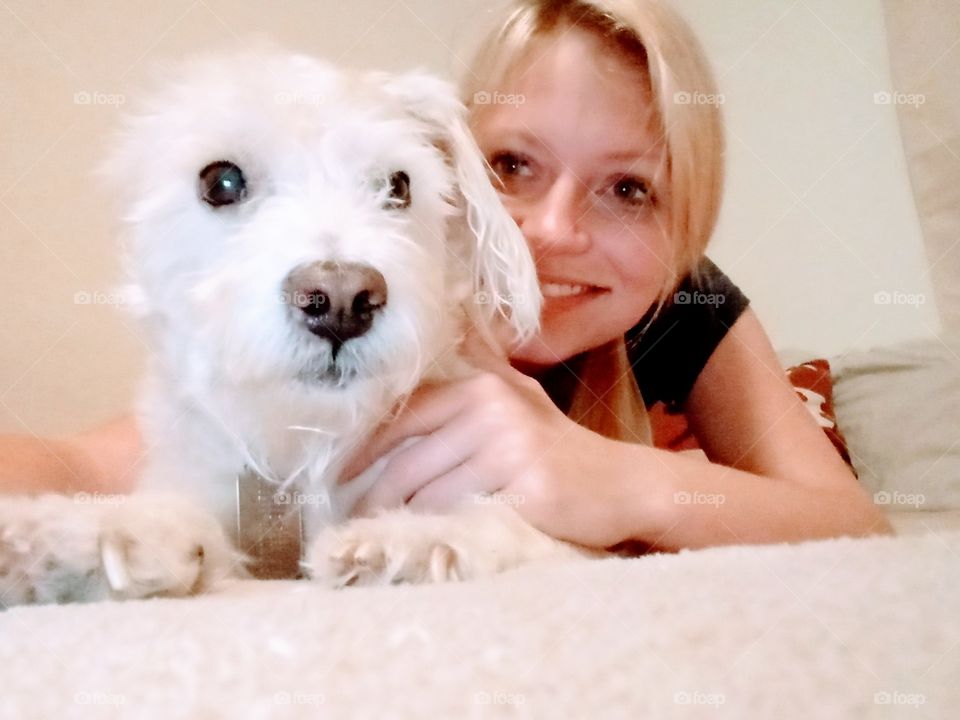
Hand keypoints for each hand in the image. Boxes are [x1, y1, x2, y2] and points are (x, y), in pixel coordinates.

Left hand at [338, 332, 651, 548]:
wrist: (623, 485)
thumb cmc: (558, 448)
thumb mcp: (517, 401)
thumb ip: (471, 381)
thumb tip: (414, 365)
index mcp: (482, 388)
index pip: (402, 416)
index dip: (361, 449)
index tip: (336, 476)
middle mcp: (494, 412)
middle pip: (407, 464)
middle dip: (374, 497)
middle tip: (355, 520)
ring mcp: (512, 450)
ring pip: (428, 496)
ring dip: (403, 522)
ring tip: (389, 536)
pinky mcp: (528, 492)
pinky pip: (461, 519)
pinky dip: (439, 534)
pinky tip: (430, 543)